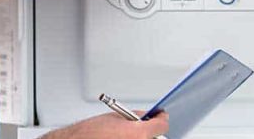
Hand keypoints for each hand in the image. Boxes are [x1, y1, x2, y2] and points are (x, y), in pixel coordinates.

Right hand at [44, 111, 168, 138]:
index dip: (161, 118)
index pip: (162, 126)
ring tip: (127, 133)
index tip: (161, 116)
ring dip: (142, 137)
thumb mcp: (116, 116)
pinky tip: (124, 137)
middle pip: (156, 138)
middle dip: (152, 130)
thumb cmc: (91, 131)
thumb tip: (147, 116)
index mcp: (138, 134)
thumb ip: (135, 116)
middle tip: (146, 124)